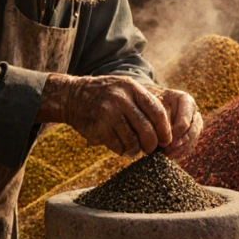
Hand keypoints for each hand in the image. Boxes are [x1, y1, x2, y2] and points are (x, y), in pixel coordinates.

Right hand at [39, 74, 171, 156]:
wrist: (72, 96)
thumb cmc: (105, 94)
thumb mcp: (124, 87)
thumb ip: (143, 101)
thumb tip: (165, 127)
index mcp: (132, 88)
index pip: (157, 111)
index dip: (165, 129)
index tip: (166, 139)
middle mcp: (121, 99)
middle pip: (147, 129)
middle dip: (152, 144)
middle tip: (151, 149)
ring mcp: (108, 114)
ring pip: (133, 141)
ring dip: (136, 149)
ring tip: (135, 149)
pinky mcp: (98, 128)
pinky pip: (118, 146)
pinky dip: (122, 150)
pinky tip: (121, 147)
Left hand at [147, 85, 202, 159]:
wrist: (147, 100)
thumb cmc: (147, 99)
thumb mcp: (150, 102)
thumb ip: (159, 116)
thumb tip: (164, 135)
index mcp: (185, 100)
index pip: (185, 121)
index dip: (176, 133)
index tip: (164, 142)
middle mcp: (192, 111)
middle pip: (193, 131)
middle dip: (181, 143)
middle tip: (167, 151)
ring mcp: (193, 122)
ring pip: (193, 138)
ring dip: (182, 149)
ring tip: (168, 155)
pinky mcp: (190, 133)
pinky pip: (191, 144)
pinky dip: (182, 152)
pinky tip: (172, 156)